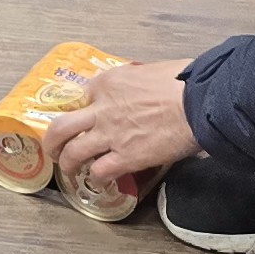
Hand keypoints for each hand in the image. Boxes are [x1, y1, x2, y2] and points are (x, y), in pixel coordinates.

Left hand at [50, 60, 198, 182]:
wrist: (201, 100)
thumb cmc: (186, 81)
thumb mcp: (153, 70)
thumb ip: (138, 83)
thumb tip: (146, 90)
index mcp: (109, 82)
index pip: (83, 96)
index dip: (83, 109)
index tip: (85, 118)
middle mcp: (102, 108)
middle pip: (61, 126)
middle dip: (53, 140)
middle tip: (55, 148)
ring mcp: (111, 134)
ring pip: (72, 153)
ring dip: (67, 164)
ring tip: (70, 170)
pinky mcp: (125, 157)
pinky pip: (99, 172)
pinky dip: (96, 180)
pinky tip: (100, 183)